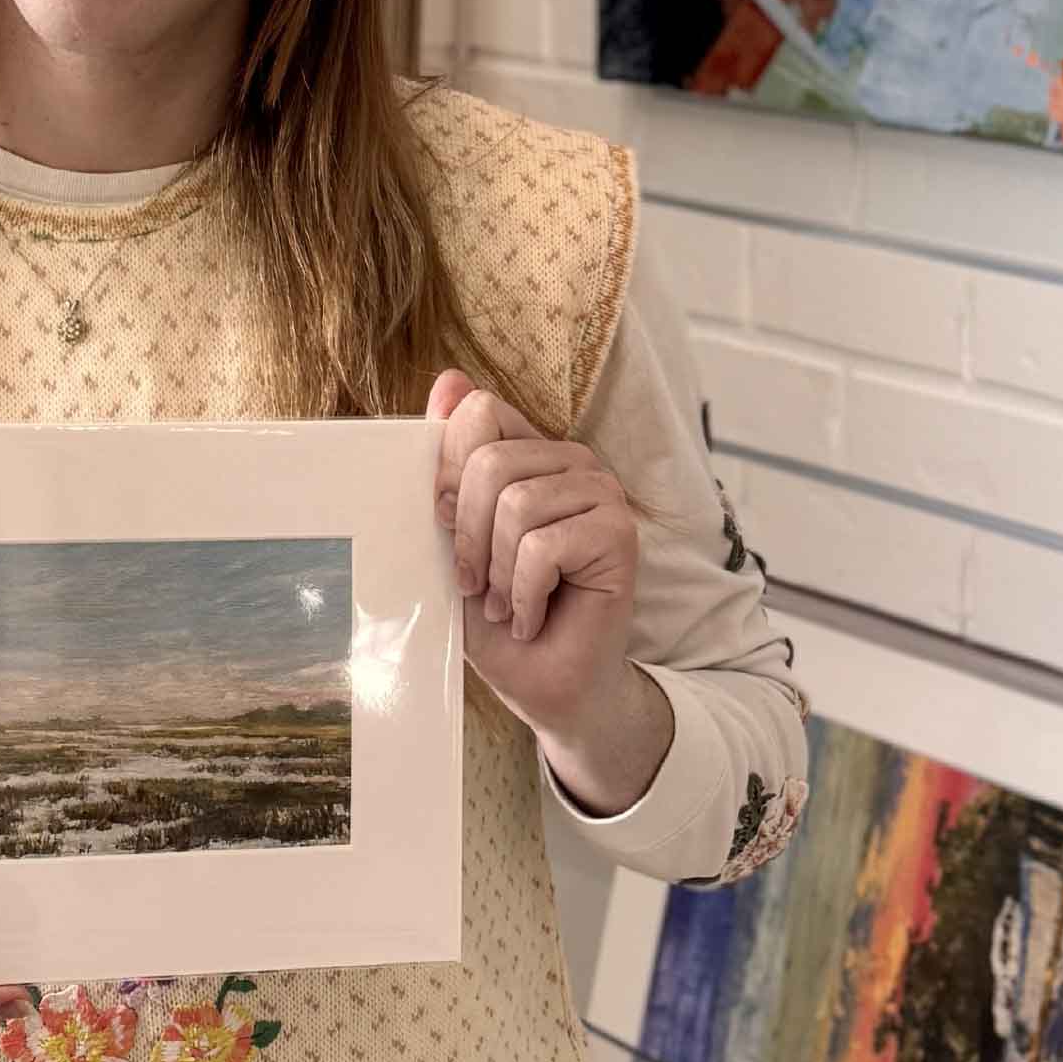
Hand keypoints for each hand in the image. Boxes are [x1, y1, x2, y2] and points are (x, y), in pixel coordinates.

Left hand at [427, 369, 640, 740]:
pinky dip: (521, 594)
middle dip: (467, 536)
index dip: (448, 472)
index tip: (443, 525)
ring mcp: (601, 493)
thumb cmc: (493, 610)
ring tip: (501, 603)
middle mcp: (570, 461)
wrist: (542, 683)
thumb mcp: (453, 533)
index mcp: (529, 451)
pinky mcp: (620, 534)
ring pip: (515, 504)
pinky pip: (543, 547)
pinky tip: (530, 617)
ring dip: (495, 571)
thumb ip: (451, 462)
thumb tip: (449, 378)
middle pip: (489, 461)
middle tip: (473, 584)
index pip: (479, 412)